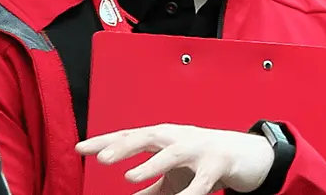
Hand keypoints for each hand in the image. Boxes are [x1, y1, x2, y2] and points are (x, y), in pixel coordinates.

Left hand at [76, 124, 274, 194]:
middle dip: (125, 146)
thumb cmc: (203, 161)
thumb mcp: (173, 174)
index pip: (130, 136)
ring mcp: (200, 149)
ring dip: (152, 164)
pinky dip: (191, 191)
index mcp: (164, 138)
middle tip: (101, 157)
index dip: (105, 141)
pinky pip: (203, 180)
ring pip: (174, 153)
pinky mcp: (219, 165)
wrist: (245, 155)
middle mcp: (179, 138)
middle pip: (149, 137)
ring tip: (128, 177)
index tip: (80, 148)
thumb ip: (150, 185)